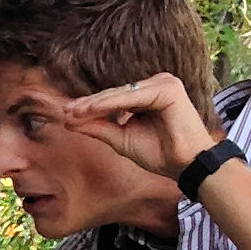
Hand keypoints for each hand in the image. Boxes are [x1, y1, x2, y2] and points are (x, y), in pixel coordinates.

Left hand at [62, 73, 216, 179]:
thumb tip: (70, 120)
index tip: (66, 115)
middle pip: (114, 95)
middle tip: (64, 112)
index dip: (89, 108)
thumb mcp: (121, 139)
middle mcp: (156, 85)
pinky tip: (90, 109)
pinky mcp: (167, 89)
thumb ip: (98, 128)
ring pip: (120, 94)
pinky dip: (110, 103)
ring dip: (95, 104)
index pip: (113, 99)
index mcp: (147, 95)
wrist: (185, 165)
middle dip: (88, 105)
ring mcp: (163, 84)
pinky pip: (132, 96)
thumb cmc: (159, 153)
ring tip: (72, 112)